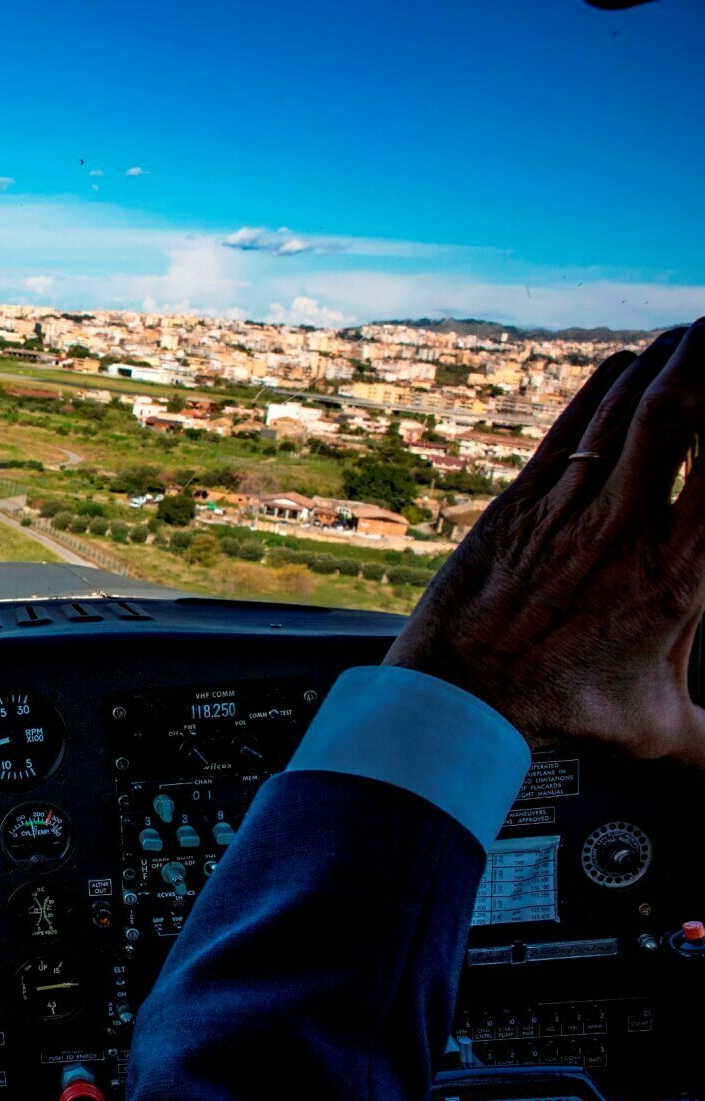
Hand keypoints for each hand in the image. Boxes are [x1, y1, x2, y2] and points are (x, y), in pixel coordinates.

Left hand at [386, 318, 704, 759]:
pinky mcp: (520, 499)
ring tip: (697, 331)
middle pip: (683, 411)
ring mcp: (571, 504)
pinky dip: (600, 386)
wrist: (460, 695)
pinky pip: (567, 425)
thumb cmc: (558, 711)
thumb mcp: (662, 729)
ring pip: (625, 408)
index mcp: (677, 571)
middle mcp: (627, 524)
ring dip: (665, 360)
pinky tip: (626, 361)